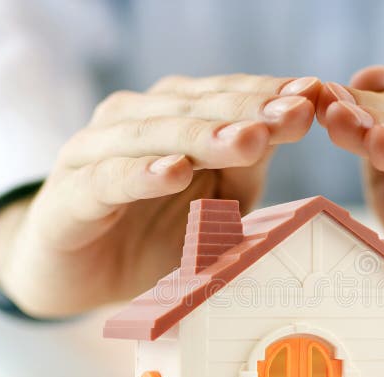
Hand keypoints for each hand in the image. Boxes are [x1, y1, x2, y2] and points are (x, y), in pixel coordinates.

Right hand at [0, 74, 319, 316]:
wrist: (76, 274)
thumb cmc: (151, 235)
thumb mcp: (214, 203)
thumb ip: (245, 167)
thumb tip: (294, 124)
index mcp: (169, 117)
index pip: (223, 96)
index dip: (267, 95)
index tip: (314, 95)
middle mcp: (132, 122)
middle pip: (194, 107)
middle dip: (248, 110)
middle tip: (294, 113)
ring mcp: (95, 153)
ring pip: (153, 135)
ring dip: (204, 137)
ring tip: (249, 141)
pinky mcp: (70, 195)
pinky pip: (108, 180)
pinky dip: (141, 174)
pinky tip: (174, 172)